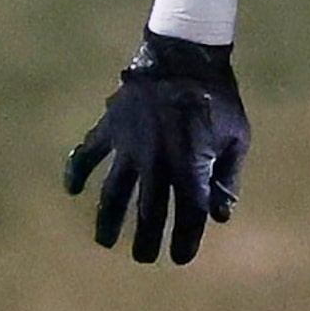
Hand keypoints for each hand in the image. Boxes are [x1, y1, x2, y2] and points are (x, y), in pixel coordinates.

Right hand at [63, 34, 247, 263]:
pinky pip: (87, 153)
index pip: (187, 215)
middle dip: (145, 240)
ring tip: (105, 240)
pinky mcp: (111, 126)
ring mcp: (130, 144)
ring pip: (113, 193)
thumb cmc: (218, 97)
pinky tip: (72, 189)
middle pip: (147, 213)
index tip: (179, 257)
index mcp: (190, 165)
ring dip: (107, 220)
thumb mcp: (237, 137)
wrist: (185, 53)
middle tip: (143, 257)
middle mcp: (157, 160)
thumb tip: (218, 216)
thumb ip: (227, 178)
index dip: (184, 240)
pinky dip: (77, 171)